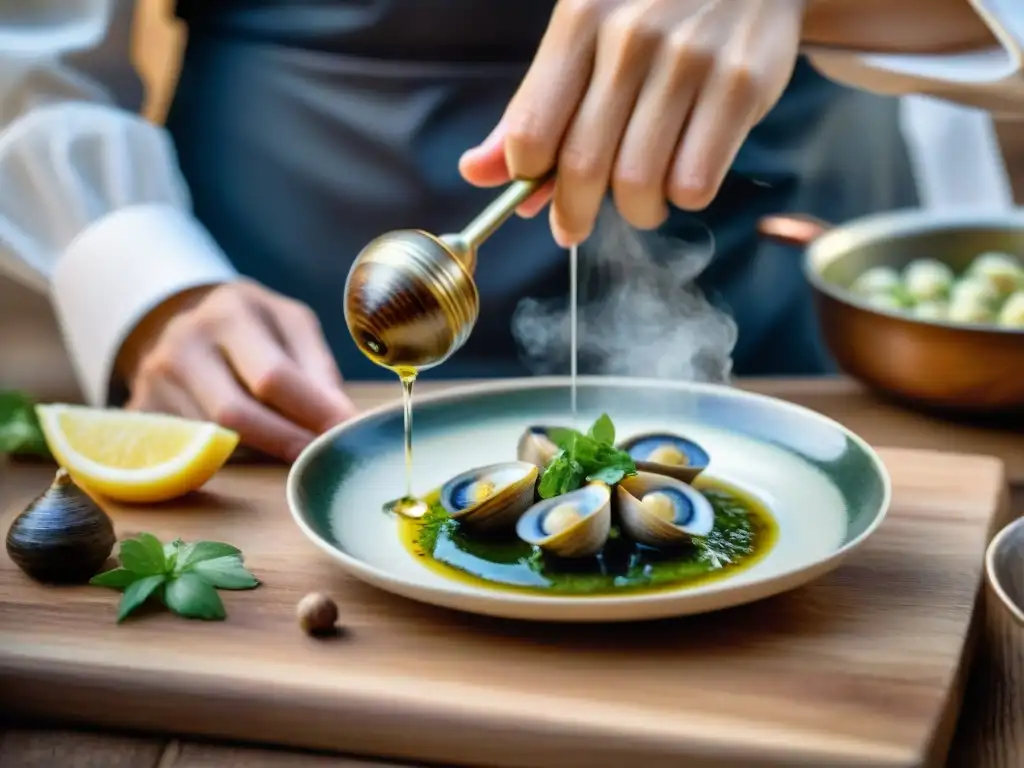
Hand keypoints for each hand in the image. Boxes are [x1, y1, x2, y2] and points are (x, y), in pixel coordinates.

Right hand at [119, 281, 356, 461]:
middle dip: (286, 441)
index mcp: (228, 313)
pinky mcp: (139, 411)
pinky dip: (228, 455)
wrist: (183, 316)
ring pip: (213, 437)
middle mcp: (182, 343)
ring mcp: (152, 380)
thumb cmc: (253, 324)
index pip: (272, 376)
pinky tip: (253, 450)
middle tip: (322, 458)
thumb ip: (317, 368)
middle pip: (235, 413)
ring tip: (293, 447)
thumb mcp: (291, 325)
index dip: (312, 411)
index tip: (346, 433)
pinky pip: (189, 449)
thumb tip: (342, 420)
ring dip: (260, 450)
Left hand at [459, 0, 803, 246]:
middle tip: (579, 222)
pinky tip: (683, 174)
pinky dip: (683, 198)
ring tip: (641, 198)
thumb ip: (533, 105)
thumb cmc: (657, 9)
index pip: (531, 131)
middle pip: (582, 167)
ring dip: (636, 211)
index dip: (528, 182)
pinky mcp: (741, 85)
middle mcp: (631, 36)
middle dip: (575, 213)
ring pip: (638, 184)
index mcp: (581, 19)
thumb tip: (478, 171)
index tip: (539, 195)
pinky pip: (694, 183)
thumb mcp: (586, 35)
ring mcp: (689, 59)